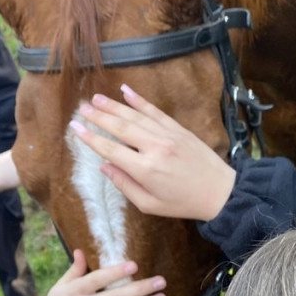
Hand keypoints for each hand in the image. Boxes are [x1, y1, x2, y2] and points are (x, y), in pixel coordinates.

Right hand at [71, 84, 236, 221]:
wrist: (220, 192)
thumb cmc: (182, 203)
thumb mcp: (149, 204)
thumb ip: (125, 185)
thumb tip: (104, 167)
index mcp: (145, 170)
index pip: (111, 150)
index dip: (91, 138)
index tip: (76, 128)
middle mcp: (155, 148)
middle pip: (120, 127)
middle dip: (99, 117)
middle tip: (81, 108)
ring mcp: (167, 136)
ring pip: (135, 116)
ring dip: (113, 106)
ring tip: (95, 98)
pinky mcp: (178, 129)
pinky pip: (155, 111)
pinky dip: (139, 100)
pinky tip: (126, 91)